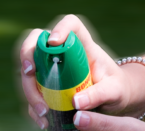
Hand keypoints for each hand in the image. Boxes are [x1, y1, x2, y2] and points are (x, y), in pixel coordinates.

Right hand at [17, 14, 144, 129]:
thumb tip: (76, 103)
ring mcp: (52, 67)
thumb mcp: (114, 91)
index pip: (71, 24)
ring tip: (43, 111)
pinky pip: (32, 90)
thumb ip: (100, 94)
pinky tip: (43, 119)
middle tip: (29, 73)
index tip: (54, 42)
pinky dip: (32, 105)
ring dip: (29, 87)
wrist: (113, 100)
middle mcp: (63, 52)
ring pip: (29, 67)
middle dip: (27, 55)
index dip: (60, 27)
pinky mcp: (47, 84)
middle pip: (37, 41)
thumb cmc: (117, 88)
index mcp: (84, 45)